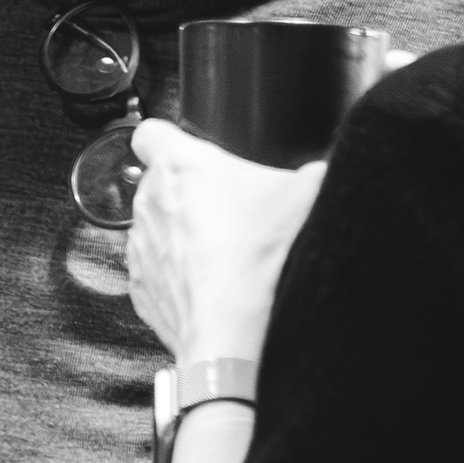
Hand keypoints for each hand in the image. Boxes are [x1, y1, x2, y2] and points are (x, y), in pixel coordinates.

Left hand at [125, 117, 325, 366]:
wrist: (235, 330)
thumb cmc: (259, 257)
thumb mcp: (306, 195)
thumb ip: (312, 172)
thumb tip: (323, 174)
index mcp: (179, 164)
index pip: (150, 132)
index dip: (169, 139)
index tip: (191, 151)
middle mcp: (150, 201)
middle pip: (162, 183)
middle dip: (192, 193)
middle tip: (231, 210)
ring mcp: (141, 246)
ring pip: (159, 227)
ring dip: (183, 235)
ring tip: (227, 252)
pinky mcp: (141, 287)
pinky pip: (158, 270)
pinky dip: (179, 274)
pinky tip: (215, 283)